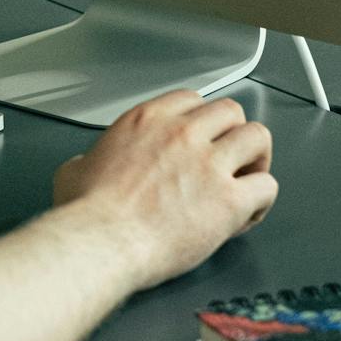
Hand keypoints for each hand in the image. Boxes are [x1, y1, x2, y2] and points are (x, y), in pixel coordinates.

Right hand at [52, 91, 276, 290]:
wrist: (103, 241)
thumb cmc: (89, 213)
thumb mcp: (73, 170)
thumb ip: (87, 160)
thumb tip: (84, 168)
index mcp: (147, 120)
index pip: (192, 99)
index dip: (201, 120)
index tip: (200, 138)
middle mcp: (182, 133)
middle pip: (231, 111)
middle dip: (233, 133)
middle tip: (228, 157)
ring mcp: (209, 164)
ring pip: (258, 137)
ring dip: (256, 158)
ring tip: (247, 178)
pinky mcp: (229, 199)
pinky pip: (267, 187)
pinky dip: (262, 200)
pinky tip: (247, 214)